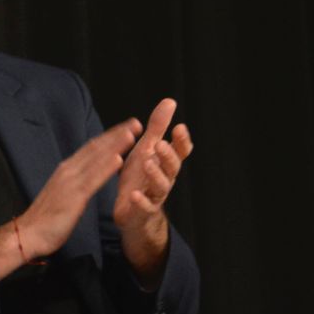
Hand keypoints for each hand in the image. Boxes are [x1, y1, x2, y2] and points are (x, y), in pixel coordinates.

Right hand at [15, 118, 141, 261]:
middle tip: (135, 122)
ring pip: (95, 159)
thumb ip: (74, 181)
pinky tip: (118, 159)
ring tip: (132, 134)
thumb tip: (86, 174)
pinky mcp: (73, 196)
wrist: (29, 233)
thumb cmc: (46, 218)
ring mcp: (70, 182)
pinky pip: (92, 179)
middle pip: (95, 148)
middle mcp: (68, 170)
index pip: (91, 148)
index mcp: (66, 170)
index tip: (126, 127)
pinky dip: (105, 168)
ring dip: (115, 146)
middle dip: (116, 134)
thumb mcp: (62, 193)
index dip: (109, 136)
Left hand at [112, 97, 193, 279]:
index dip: (181, 141)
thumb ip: (158, 128)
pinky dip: (141, 201)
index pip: (180, 151)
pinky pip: (145, 207)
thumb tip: (170, 101)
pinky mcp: (142, 211)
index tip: (179, 127)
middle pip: (173, 167)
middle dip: (168, 155)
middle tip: (160, 144)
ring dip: (155, 174)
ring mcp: (154, 195)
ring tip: (147, 163)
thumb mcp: (147, 149)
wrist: (132, 212)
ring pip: (161, 186)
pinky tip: (134, 194)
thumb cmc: (140, 177)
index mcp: (165, 163)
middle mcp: (164, 178)